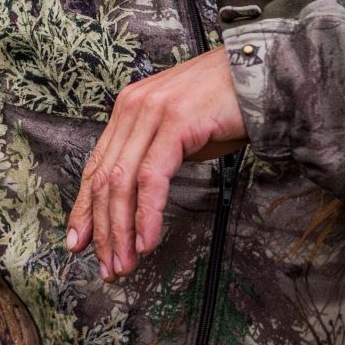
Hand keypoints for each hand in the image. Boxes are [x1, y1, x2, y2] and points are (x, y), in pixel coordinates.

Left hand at [66, 47, 246, 281]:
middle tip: (107, 267)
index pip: (97, 166)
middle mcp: (132, 107)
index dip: (85, 208)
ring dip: (121, 230)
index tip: (78, 242)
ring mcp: (151, 112)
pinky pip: (152, 178)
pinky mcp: (175, 122)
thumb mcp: (180, 135)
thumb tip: (137, 203)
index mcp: (128, 109)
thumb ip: (154, 159)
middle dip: (102, 230)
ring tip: (124, 264)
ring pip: (122, 182)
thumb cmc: (227, 108)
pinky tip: (147, 241)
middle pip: (104, 178)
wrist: (265, 77)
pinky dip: (147, 215)